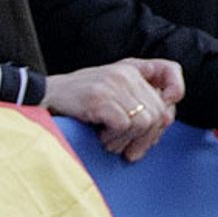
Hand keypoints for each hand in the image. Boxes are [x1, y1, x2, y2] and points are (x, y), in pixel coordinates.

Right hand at [45, 57, 182, 162]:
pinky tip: (100, 138)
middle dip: (148, 137)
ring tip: (110, 142)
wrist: (42, 97)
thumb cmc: (78, 100)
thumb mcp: (111, 89)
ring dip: (129, 141)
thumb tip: (167, 118)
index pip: (169, 70)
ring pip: (145, 122)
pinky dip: (114, 139)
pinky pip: (126, 127)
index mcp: (130, 67)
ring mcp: (112, 84)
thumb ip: (139, 96)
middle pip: (159, 110)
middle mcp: (124, 73)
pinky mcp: (100, 99)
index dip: (175, 90)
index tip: (166, 109)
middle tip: (130, 149)